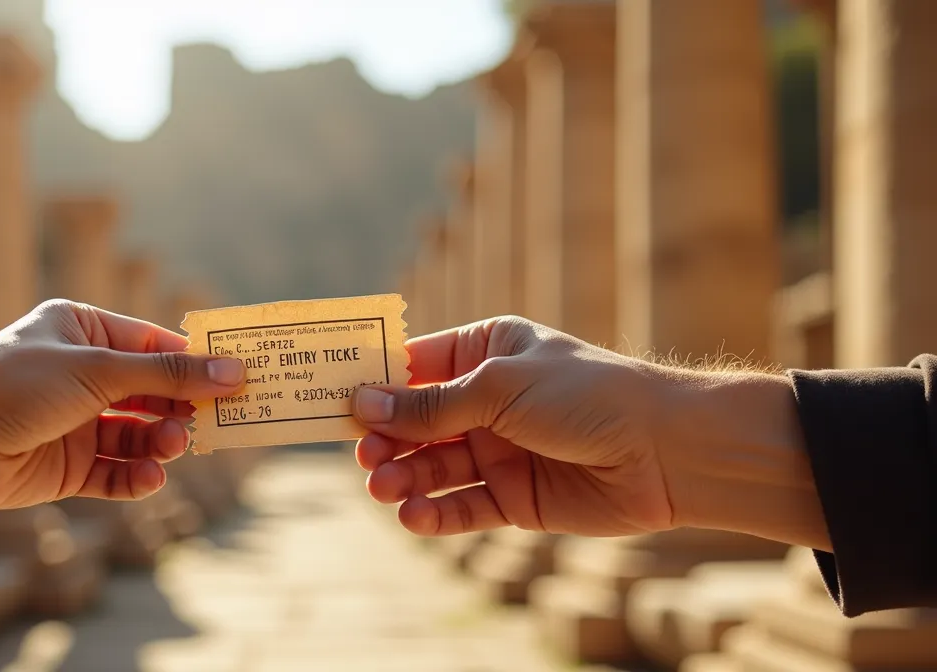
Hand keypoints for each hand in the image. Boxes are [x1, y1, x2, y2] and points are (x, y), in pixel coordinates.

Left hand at [0, 300, 245, 515]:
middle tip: (219, 422)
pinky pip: (116, 471)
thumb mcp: (97, 370)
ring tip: (174, 448)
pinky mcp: (67, 466)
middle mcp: (79, 374)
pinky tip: (150, 479)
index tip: (240, 377)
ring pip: (138, 434)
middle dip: (183, 407)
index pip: (153, 342)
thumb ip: (167, 374)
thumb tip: (233, 371)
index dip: (196, 360)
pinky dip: (137, 477)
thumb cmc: (13, 387)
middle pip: (151, 391)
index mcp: (81, 330)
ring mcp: (73, 422)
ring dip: (161, 443)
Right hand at [351, 316, 819, 546]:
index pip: (413, 365)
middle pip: (415, 422)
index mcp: (484, 351)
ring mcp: (498, 449)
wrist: (665, 450)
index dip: (373, 384)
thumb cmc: (585, 394)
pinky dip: (435, 513)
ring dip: (403, 478)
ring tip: (382, 489)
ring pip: (433, 467)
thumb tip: (362, 404)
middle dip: (385, 439)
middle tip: (363, 457)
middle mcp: (486, 400)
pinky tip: (412, 517)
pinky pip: (462, 506)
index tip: (331, 400)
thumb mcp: (499, 388)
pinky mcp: (514, 497)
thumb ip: (430, 405)